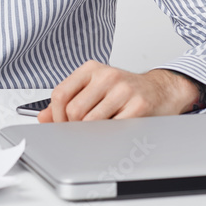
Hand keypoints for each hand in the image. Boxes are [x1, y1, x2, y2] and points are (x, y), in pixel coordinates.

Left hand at [37, 61, 198, 121]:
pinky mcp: (139, 106)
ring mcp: (123, 90)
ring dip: (91, 133)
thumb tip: (44, 117)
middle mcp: (107, 75)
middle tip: (80, 133)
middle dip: (73, 128)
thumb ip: (68, 100)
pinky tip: (113, 131)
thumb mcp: (93, 88)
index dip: (56, 116)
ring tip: (99, 131)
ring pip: (91, 122)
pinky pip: (113, 129)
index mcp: (91, 69)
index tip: (61, 126)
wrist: (161, 90)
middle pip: (74, 111)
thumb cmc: (125, 90)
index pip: (60, 93)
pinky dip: (108, 136)